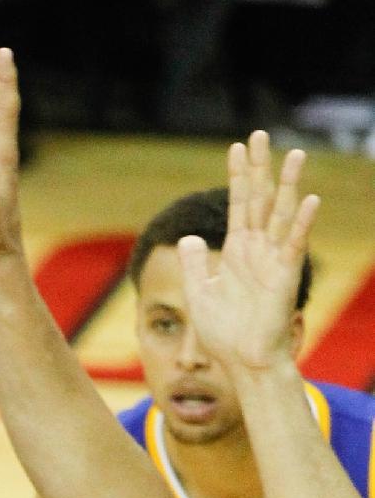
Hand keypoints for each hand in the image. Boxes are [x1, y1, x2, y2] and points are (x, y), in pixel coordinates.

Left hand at [178, 133, 317, 374]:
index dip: (238, 177)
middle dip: (259, 168)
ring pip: (281, 214)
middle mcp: (257, 249)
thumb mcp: (200, 295)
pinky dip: (301, 223)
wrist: (242, 361)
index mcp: (237, 251)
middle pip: (259, 200)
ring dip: (287, 185)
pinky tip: (308, 200)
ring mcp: (273, 260)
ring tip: (294, 155)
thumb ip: (196, 266)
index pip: (239, 205)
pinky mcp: (285, 276)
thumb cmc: (223, 334)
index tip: (237, 148)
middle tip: (260, 135)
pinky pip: (294, 245)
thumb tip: (188, 238)